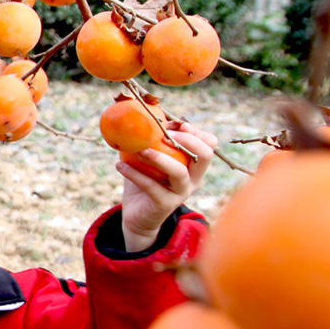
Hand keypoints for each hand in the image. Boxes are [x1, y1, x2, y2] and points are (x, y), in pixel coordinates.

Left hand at [116, 120, 217, 251]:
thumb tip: (143, 113)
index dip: (197, 132)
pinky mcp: (166, 204)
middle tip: (163, 136)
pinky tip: (120, 165)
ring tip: (140, 150)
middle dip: (187, 140)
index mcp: (194, 165)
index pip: (209, 144)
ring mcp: (182, 193)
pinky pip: (152, 187)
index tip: (178, 125)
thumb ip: (150, 139)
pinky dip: (134, 174)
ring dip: (160, 158)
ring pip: (179, 172)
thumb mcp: (148, 157)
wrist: (137, 214)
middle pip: (205, 155)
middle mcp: (194, 178)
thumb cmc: (145, 180)